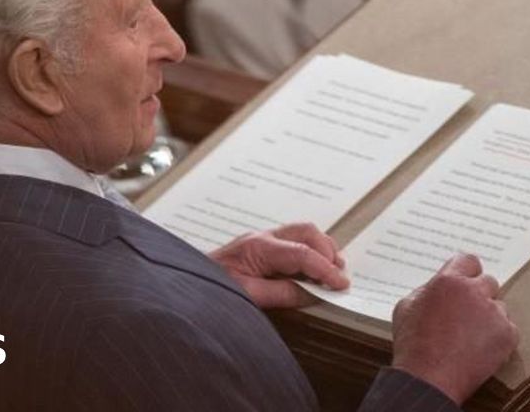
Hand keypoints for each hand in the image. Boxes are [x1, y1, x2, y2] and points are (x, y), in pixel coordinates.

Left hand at [209, 223, 348, 308]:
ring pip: (302, 232)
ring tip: (330, 273)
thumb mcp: (248, 297)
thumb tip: (311, 293)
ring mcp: (261, 239)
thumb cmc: (212, 288)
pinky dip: (308, 252)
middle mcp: (262, 237)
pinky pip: (292, 241)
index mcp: (259, 247)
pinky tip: (311, 271)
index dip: (326, 270)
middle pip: (307, 231)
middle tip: (338, 277)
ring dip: (320, 250)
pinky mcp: (260, 246)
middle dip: (327, 252)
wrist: (187, 280)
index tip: (341, 285)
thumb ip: (282, 294)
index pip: (303, 253)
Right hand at [390, 253, 518, 404]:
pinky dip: (498, 337)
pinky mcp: (507, 335)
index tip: (465, 280)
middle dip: (478, 294)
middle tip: (467, 312)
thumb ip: (426, 291)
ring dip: (488, 316)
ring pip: (499, 306)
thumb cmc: (413, 345)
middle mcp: (474, 292)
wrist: (429, 378)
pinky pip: (508, 328)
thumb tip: (436, 288)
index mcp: (448, 281)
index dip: (466, 271)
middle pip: (488, 282)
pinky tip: (480, 347)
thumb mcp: (406, 307)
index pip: (468, 261)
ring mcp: (493, 313)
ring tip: (470, 336)